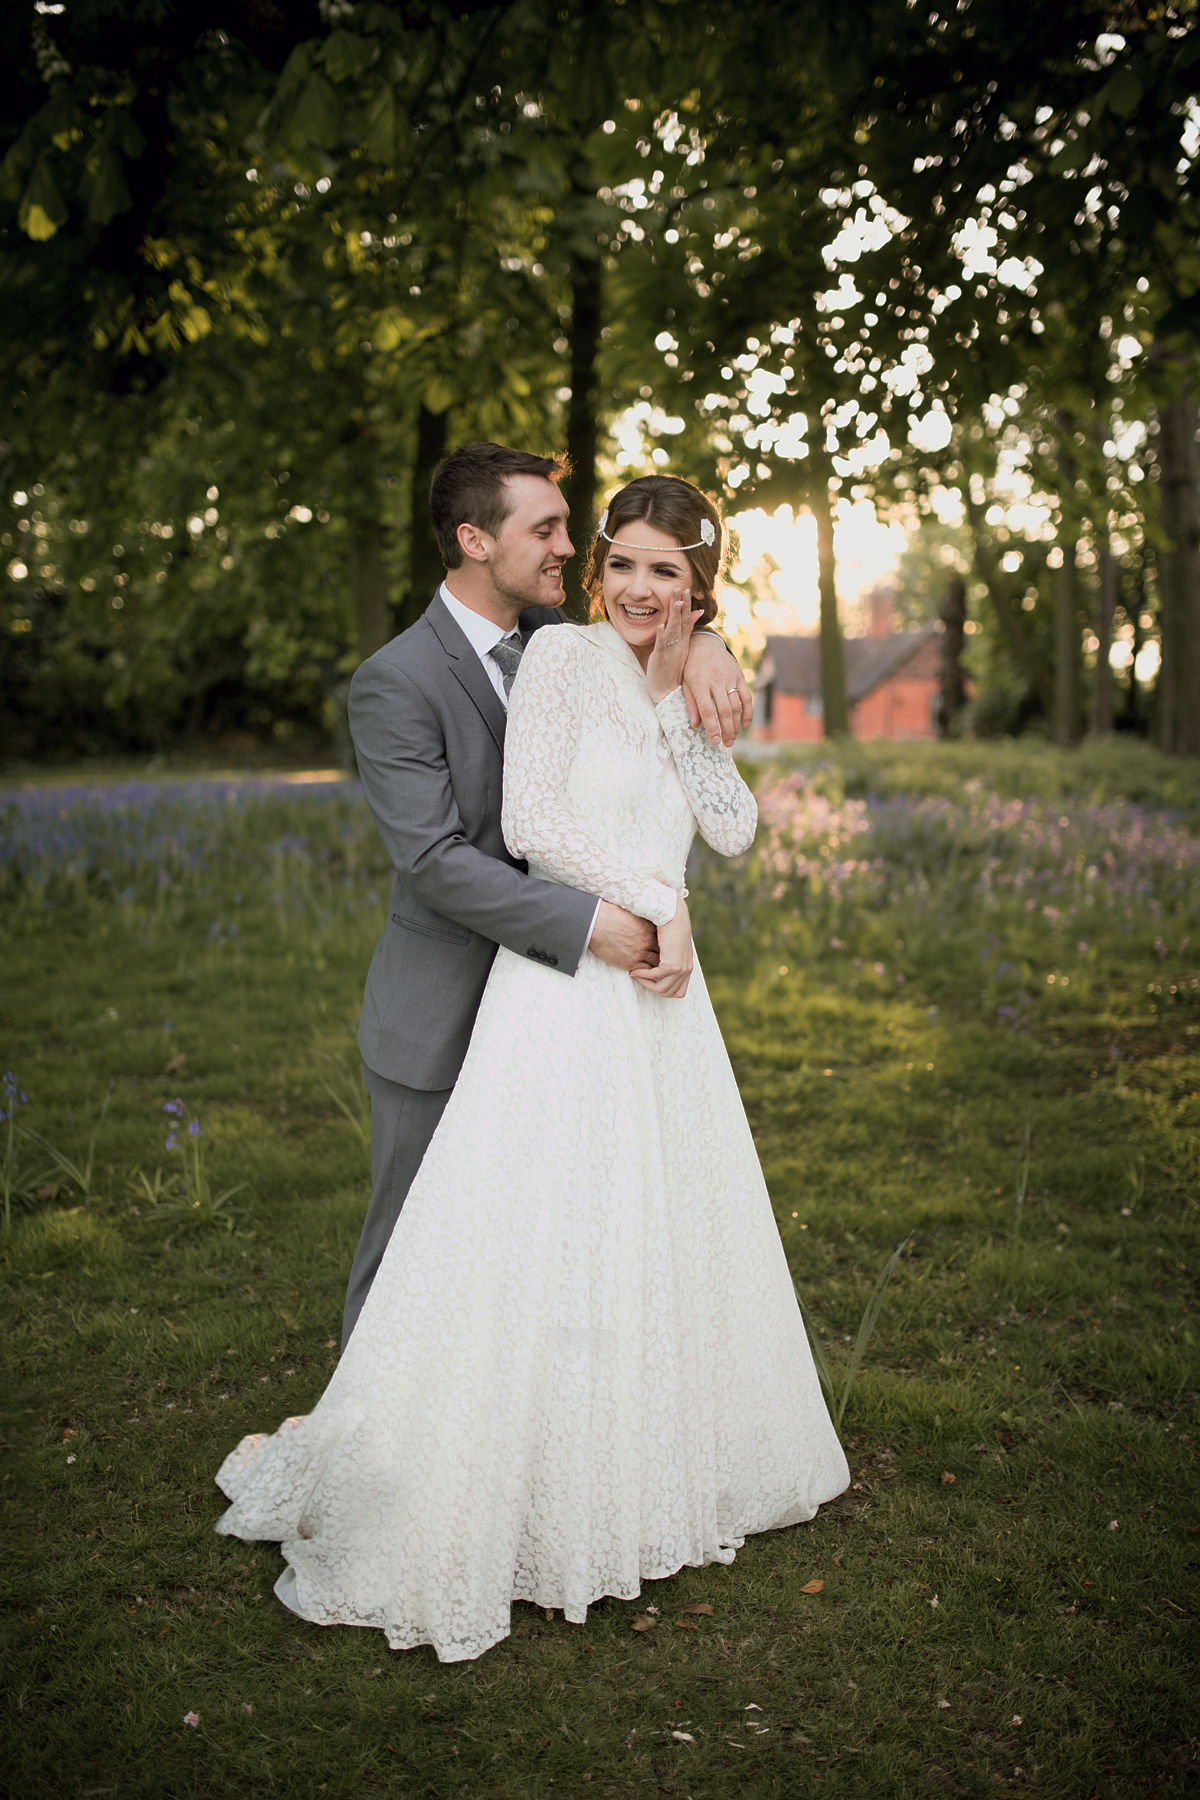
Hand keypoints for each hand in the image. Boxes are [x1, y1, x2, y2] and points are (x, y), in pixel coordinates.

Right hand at [588, 900, 658, 971]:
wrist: (597, 924)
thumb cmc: (611, 915)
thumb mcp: (632, 913)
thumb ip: (642, 920)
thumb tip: (646, 918)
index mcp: (649, 928)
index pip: (664, 938)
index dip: (664, 942)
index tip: (664, 945)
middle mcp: (647, 941)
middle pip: (664, 952)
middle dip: (665, 955)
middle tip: (665, 958)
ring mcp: (640, 953)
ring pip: (656, 963)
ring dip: (658, 965)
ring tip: (659, 968)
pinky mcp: (630, 963)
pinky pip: (645, 971)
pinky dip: (646, 973)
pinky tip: (646, 972)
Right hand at [630, 896, 692, 998]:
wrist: (672, 914)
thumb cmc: (667, 925)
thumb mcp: (670, 943)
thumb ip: (666, 955)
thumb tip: (656, 963)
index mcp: (687, 965)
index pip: (678, 990)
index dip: (662, 988)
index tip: (648, 979)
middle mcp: (686, 969)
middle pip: (671, 993)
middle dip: (652, 988)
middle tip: (639, 978)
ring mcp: (681, 969)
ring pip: (663, 989)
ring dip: (646, 983)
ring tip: (635, 974)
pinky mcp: (672, 965)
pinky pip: (655, 977)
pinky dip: (643, 976)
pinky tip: (635, 970)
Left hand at [645, 590, 703, 705]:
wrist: (666, 693)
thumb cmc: (671, 669)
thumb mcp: (681, 646)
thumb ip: (687, 629)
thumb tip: (696, 612)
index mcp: (683, 641)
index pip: (685, 619)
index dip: (685, 604)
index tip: (685, 589)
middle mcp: (679, 644)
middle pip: (680, 621)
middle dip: (680, 604)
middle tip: (681, 588)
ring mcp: (671, 651)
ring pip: (673, 630)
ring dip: (674, 616)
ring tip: (675, 602)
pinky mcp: (661, 659)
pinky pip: (661, 645)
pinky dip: (661, 635)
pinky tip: (661, 625)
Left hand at [682, 634, 753, 745]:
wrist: (704, 644)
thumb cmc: (691, 667)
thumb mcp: (685, 683)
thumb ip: (690, 704)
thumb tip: (695, 725)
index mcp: (699, 683)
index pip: (707, 710)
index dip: (711, 728)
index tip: (714, 741)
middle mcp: (715, 680)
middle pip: (724, 710)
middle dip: (726, 730)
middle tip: (727, 744)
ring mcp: (729, 678)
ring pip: (736, 705)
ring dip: (736, 724)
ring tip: (733, 738)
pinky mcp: (739, 676)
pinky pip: (746, 696)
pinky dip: (748, 711)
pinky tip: (744, 724)